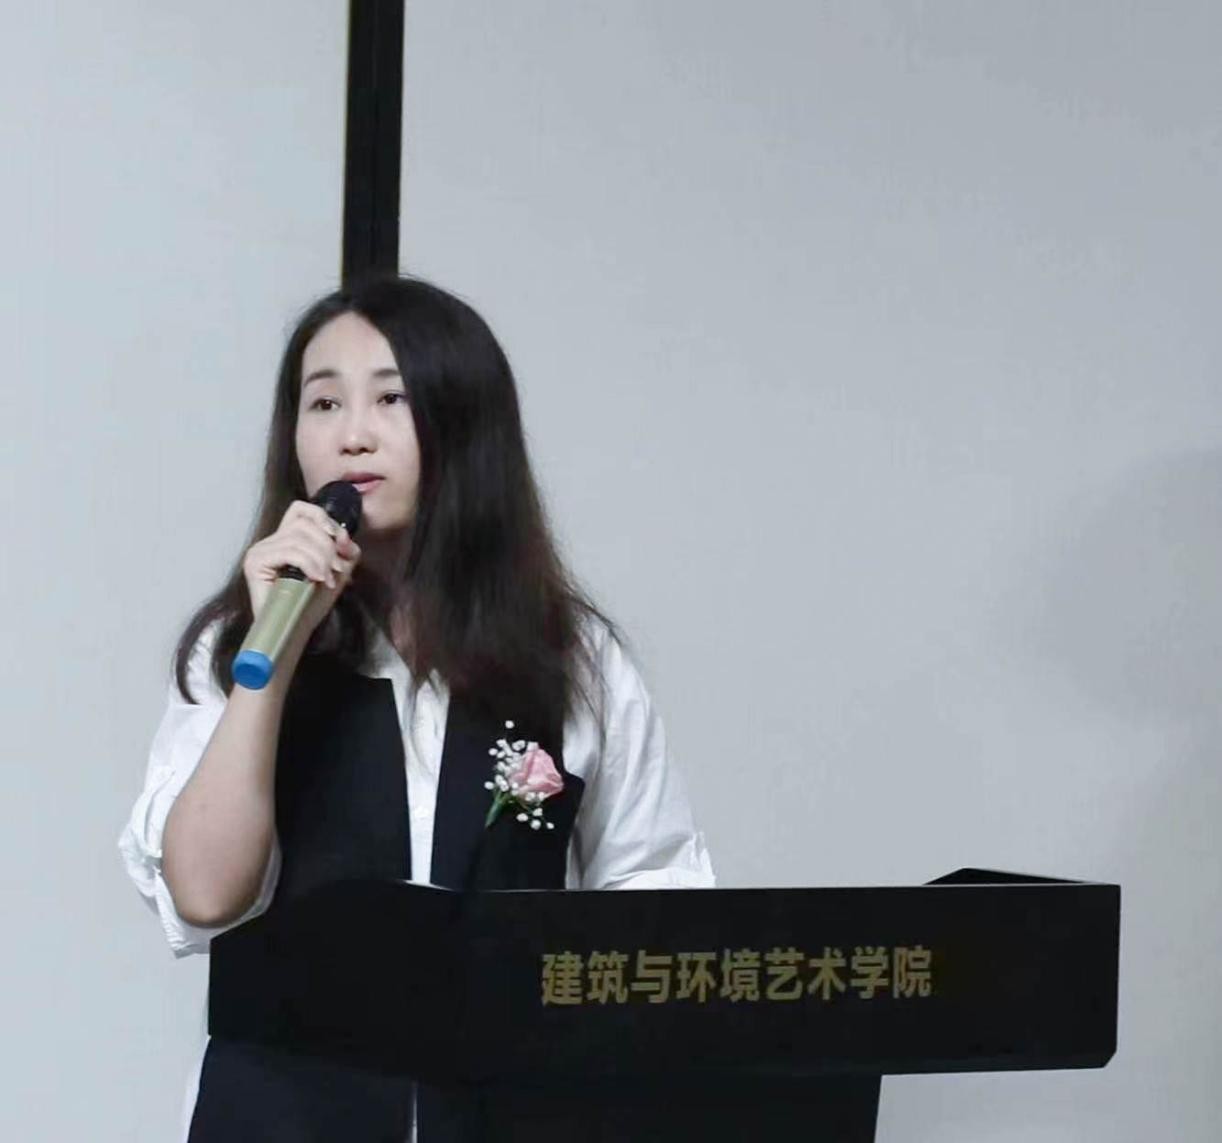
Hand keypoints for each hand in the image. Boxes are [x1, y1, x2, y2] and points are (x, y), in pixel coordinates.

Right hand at [242, 500, 361, 634]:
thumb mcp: (337, 571)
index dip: (324, 518)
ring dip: (321, 559)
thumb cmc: (311, 603)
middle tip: (336, 570)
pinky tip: (315, 579)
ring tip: (326, 578)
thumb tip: (345, 537)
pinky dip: (308, 564)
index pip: (302, 510)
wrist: (295, 630)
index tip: (341, 540)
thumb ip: (344, 550)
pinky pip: (289, 551)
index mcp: (288, 538)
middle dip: (328, 546)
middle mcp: (271, 540)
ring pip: (299, 538)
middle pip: (305, 524)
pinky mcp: (255, 563)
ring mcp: (260, 550)